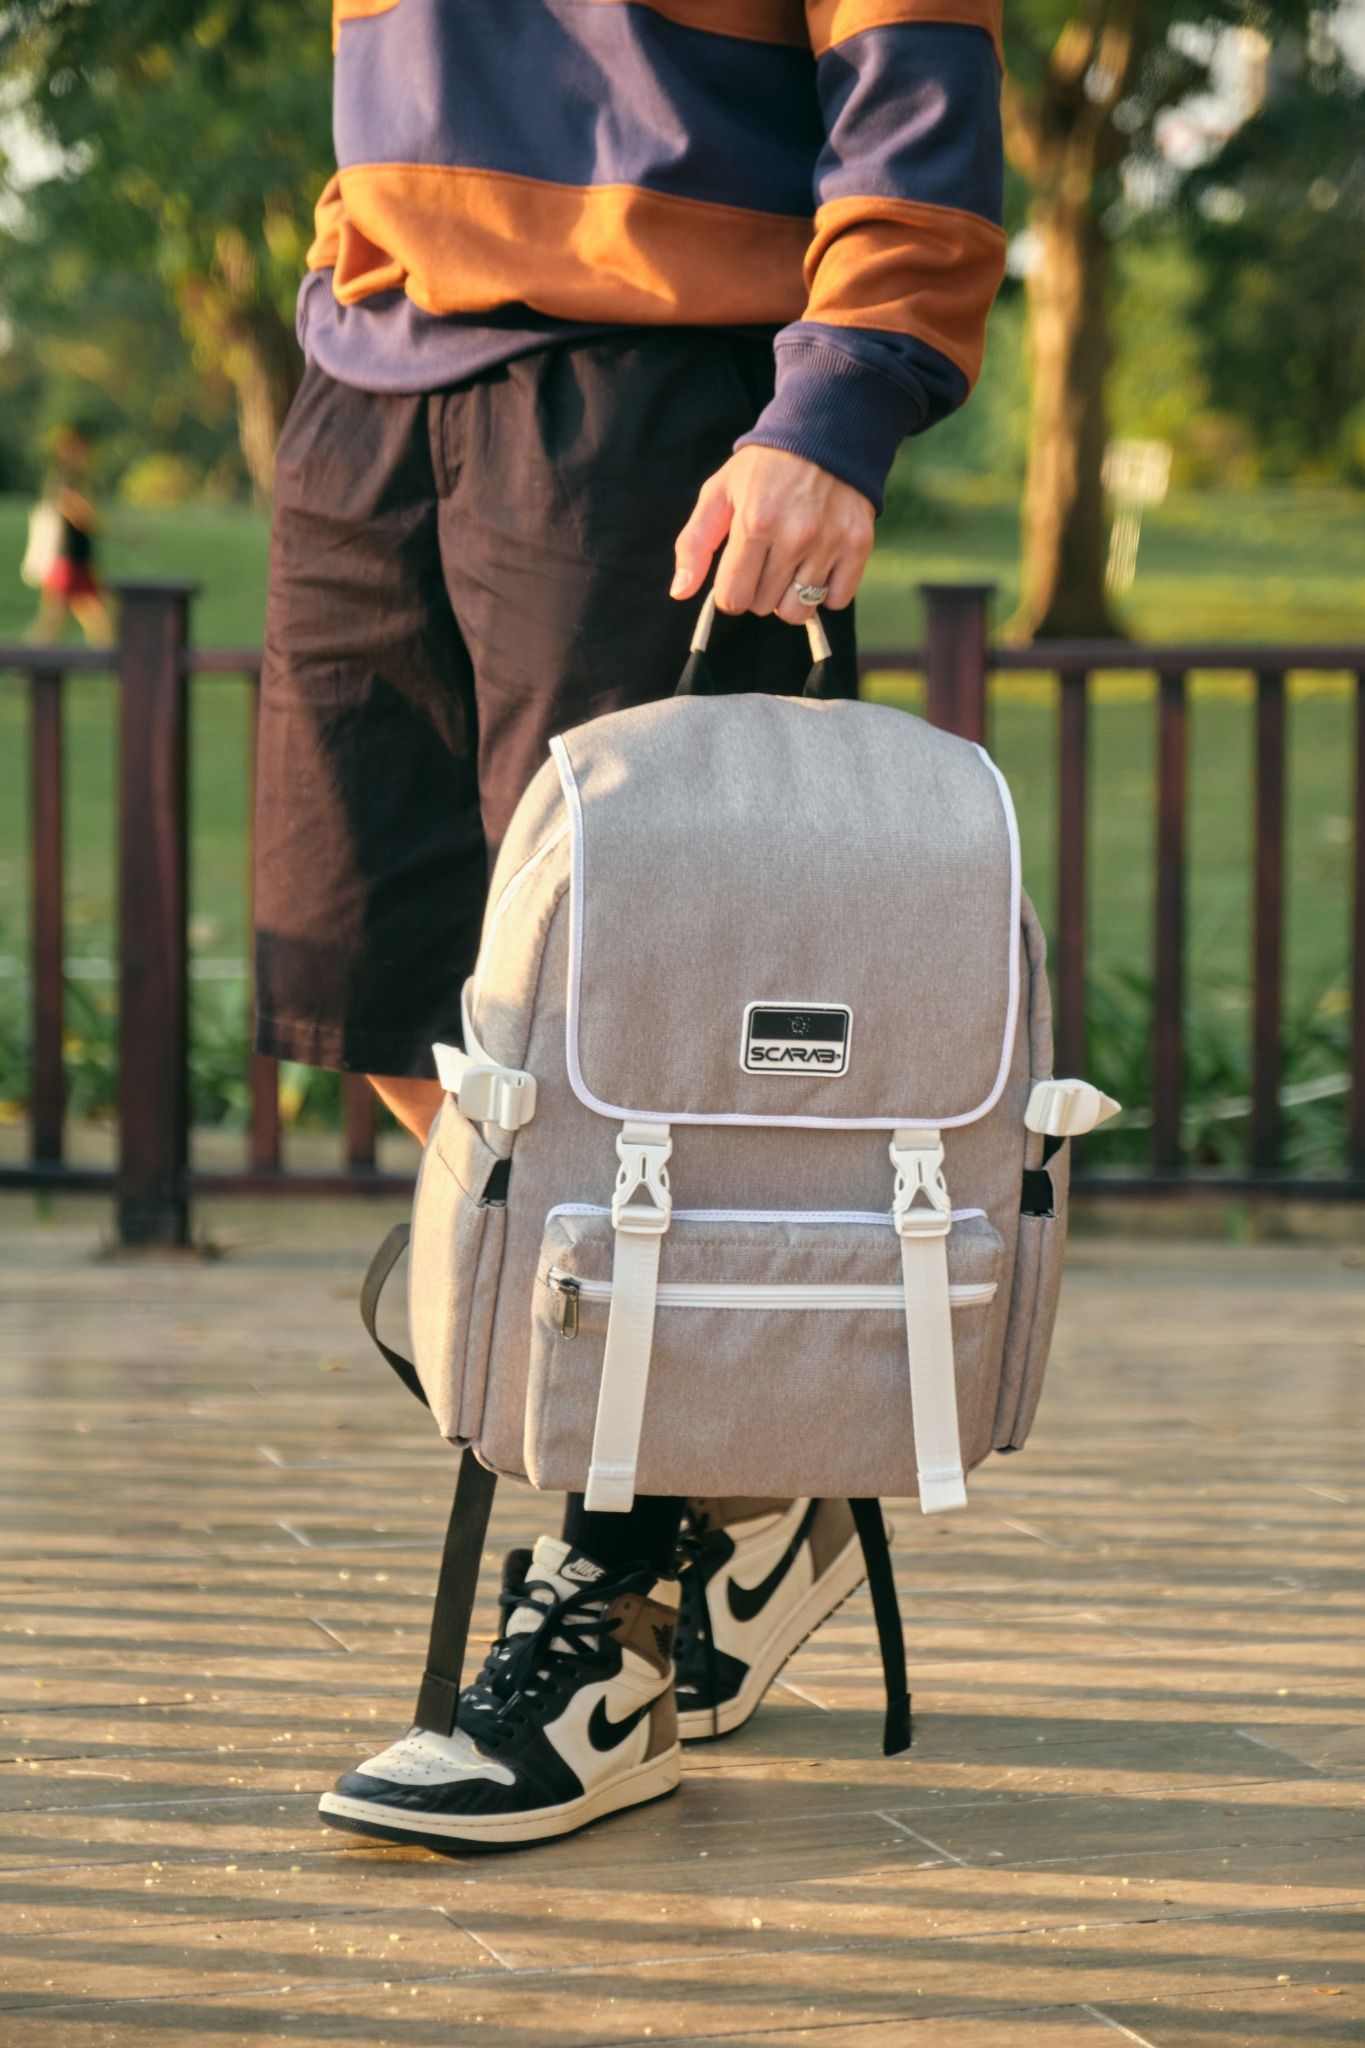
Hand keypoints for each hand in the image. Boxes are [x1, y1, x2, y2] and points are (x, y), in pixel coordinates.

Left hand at [671, 446, 874, 624]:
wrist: (823, 434)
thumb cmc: (763, 469)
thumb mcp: (718, 494)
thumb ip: (694, 544)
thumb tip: (679, 592)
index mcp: (754, 522)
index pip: (733, 598)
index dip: (730, 592)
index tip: (736, 574)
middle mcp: (794, 535)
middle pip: (763, 607)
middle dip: (757, 590)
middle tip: (765, 559)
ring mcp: (829, 542)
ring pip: (798, 611)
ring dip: (789, 596)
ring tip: (790, 565)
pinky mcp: (858, 545)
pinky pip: (836, 600)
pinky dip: (825, 592)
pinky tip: (817, 564)